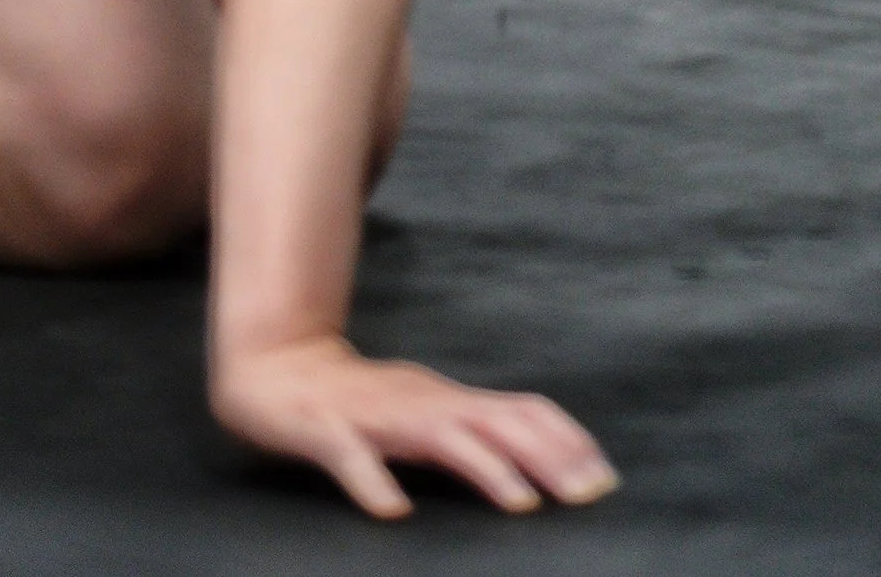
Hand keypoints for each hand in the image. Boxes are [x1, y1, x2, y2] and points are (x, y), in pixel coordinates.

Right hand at [211, 334, 618, 521]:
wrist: (276, 370)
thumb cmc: (360, 403)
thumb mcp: (424, 412)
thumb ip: (471, 432)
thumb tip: (534, 457)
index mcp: (447, 400)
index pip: (521, 411)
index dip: (565, 439)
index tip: (605, 475)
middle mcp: (422, 402)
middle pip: (495, 424)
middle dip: (546, 457)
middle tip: (587, 493)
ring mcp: (375, 415)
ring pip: (438, 438)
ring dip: (485, 469)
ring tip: (520, 501)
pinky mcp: (326, 431)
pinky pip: (351, 457)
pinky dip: (374, 482)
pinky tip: (394, 510)